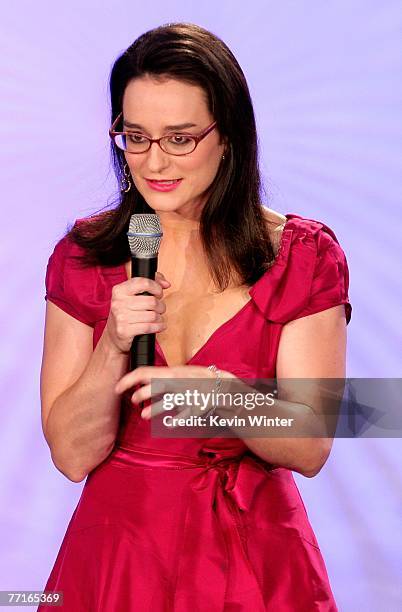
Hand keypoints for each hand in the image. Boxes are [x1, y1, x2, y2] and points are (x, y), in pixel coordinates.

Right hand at [104, 271, 169, 353]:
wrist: (113, 335)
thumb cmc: (125, 313)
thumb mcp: (132, 295)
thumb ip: (150, 284)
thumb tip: (166, 284)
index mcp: (119, 290)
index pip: (144, 283)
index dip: (156, 287)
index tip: (159, 293)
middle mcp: (118, 302)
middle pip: (151, 301)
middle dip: (161, 306)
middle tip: (159, 308)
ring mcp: (121, 317)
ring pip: (152, 315)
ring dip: (159, 318)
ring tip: (157, 318)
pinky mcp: (124, 331)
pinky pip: (149, 327)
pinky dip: (158, 327)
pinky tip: (159, 326)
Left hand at [114, 365, 235, 419]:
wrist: (219, 385)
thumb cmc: (196, 380)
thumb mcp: (177, 374)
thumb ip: (160, 377)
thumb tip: (141, 380)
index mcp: (170, 373)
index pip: (143, 372)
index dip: (128, 380)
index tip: (118, 388)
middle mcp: (176, 383)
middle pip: (153, 387)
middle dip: (139, 395)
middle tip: (134, 401)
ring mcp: (185, 396)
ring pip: (167, 402)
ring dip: (153, 410)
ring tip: (144, 416)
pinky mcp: (194, 408)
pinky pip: (183, 416)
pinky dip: (175, 421)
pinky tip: (169, 424)